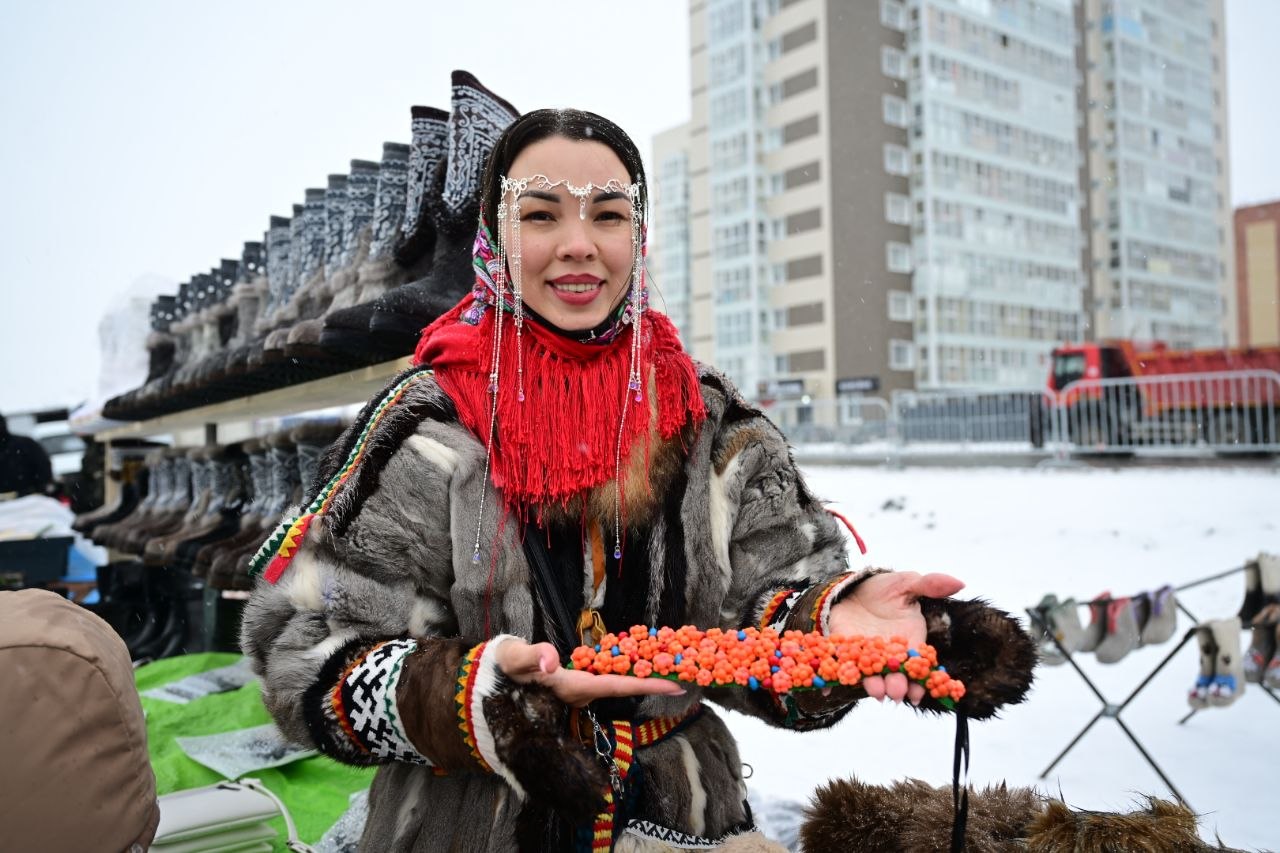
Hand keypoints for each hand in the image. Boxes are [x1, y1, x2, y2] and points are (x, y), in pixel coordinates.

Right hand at [494, 639, 685, 707]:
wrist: (489, 678)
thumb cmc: (502, 667)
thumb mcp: (512, 658)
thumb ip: (531, 657)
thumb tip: (552, 661)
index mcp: (572, 685)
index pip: (616, 685)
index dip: (646, 685)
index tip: (675, 685)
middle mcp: (580, 690)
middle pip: (624, 685)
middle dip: (653, 680)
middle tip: (687, 673)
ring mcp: (578, 688)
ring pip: (616, 682)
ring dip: (642, 676)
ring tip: (671, 667)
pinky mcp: (574, 682)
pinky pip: (606, 677)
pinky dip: (625, 670)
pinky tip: (639, 664)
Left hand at [827, 572, 963, 704]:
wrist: (854, 588)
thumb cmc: (886, 589)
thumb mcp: (907, 583)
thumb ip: (929, 585)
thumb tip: (959, 582)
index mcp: (909, 642)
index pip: (917, 664)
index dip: (919, 679)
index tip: (919, 691)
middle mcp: (888, 654)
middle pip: (894, 674)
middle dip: (896, 685)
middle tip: (895, 693)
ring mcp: (865, 655)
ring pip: (870, 674)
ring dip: (873, 685)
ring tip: (875, 691)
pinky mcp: (843, 650)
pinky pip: (839, 664)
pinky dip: (834, 677)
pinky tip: (828, 687)